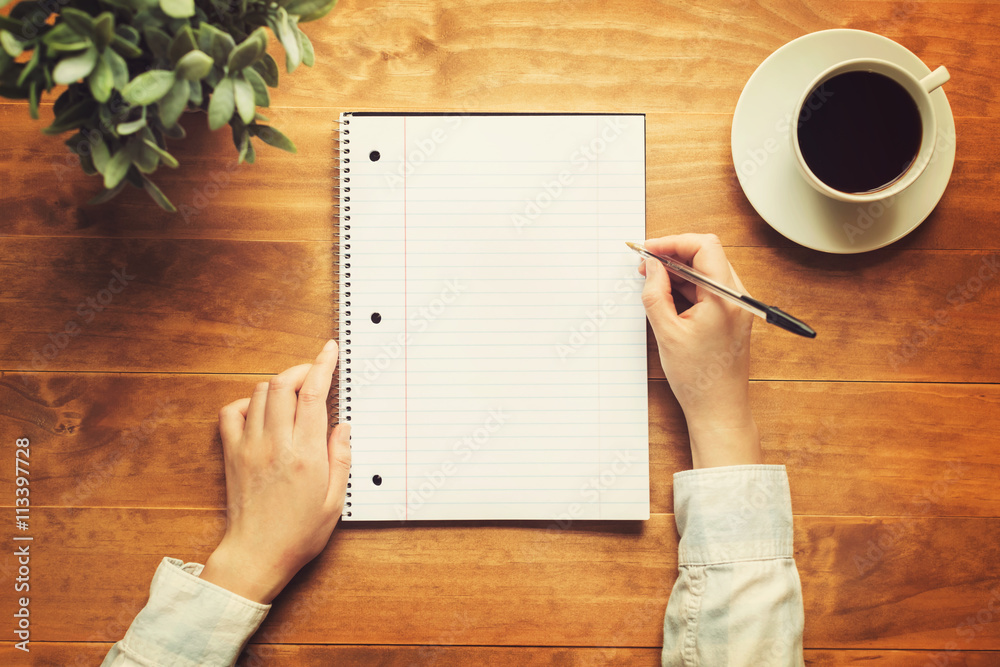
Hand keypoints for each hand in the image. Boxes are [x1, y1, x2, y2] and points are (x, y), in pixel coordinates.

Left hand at [199, 339, 350, 603]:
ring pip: (259, 393)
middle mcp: (276, 444)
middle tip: (314, 372)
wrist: (256, 555)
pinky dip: (247, 403)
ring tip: (293, 395)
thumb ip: (341, 459)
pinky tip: (261, 412)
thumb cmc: (298, 534)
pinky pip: (231, 412)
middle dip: (301, 369)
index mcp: (306, 455)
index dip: (322, 365)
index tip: (329, 350)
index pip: (313, 394)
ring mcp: (249, 446)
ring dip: (278, 385)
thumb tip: (342, 427)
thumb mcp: (335, 501)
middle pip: (283, 384)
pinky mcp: (232, 454)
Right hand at [639, 234, 760, 468]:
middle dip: (673, 254)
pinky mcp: (731, 315)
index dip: (672, 242)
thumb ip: (655, 293)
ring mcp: (736, 306)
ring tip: (651, 281)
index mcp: (725, 297)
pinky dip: (686, 286)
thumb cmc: (698, 378)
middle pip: (706, 255)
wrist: (719, 408)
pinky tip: (666, 295)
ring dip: (678, 271)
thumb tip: (650, 265)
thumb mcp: (666, 332)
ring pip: (706, 270)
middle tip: (644, 264)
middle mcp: (736, 297)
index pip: (703, 247)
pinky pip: (708, 288)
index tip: (648, 250)